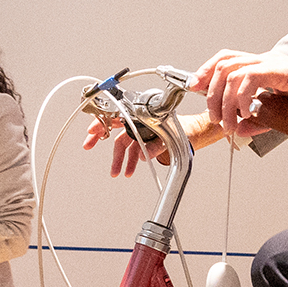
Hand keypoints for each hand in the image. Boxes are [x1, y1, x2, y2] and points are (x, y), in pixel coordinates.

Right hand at [82, 111, 222, 176]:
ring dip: (118, 158)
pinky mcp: (146, 139)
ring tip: (116, 172)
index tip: (92, 130)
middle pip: (114, 128)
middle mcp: (140, 120)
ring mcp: (142, 130)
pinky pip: (133, 149)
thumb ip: (157, 146)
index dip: (102, 121)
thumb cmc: (188, 128)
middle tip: (88, 144)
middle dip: (100, 137)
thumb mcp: (173, 137)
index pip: (117, 114)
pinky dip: (130, 160)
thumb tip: (143, 155)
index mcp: (143, 114)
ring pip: (123, 142)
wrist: (198, 133)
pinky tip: (129, 171)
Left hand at [193, 51, 287, 140]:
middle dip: (211, 93)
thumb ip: (257, 119)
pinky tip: (246, 113)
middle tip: (217, 118)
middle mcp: (266, 60)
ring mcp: (275, 63)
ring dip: (225, 100)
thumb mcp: (278, 114)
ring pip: (234, 72)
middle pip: (224, 65)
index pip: (226, 59)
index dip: (206, 71)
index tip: (195, 89)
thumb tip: (238, 129)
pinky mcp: (285, 71)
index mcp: (262, 66)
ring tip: (231, 122)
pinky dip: (242, 96)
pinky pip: (253, 77)